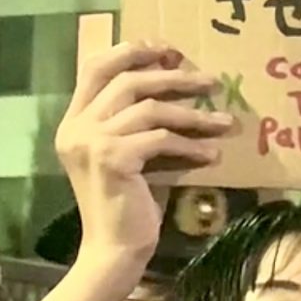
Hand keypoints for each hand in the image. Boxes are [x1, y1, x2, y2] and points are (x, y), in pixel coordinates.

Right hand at [55, 41, 231, 280]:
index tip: (169, 50)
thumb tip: (179, 81)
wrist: (115, 250)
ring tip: (227, 123)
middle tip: (211, 81)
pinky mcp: (112, 159)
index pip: (95, 67)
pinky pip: (161, 138)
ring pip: (151, 109)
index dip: (132, 51)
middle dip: (174, 77)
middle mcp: (76, 127)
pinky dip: (192, 145)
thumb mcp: (130, 154)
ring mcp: (91, 142)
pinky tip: (213, 155)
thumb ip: (137, 121)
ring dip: (195, 114)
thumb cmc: (129, 204)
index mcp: (74, 121)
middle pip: (128, 80)